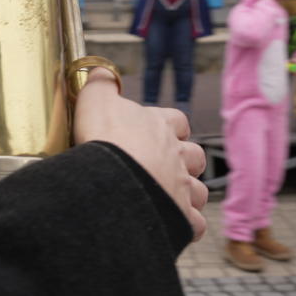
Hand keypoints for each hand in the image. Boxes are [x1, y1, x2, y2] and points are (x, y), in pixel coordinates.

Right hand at [74, 68, 207, 240]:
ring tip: (169, 198)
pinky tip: (175, 226)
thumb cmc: (107, 139)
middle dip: (186, 163)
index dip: (172, 127)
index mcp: (161, 126)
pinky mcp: (182, 216)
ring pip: (199, 190)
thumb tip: (100, 69)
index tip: (163, 131)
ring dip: (188, 194)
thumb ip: (100, 85)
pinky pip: (194, 223)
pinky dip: (188, 225)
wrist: (115, 182)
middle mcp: (177, 155)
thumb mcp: (96, 101)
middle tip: (166, 168)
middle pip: (195, 156)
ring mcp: (182, 187)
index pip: (177, 121)